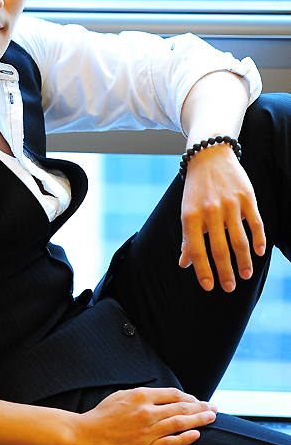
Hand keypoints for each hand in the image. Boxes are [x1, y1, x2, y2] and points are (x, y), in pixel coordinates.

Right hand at [69, 386, 215, 444]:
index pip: (173, 394)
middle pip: (181, 407)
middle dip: (200, 407)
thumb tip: (156, 396)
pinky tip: (196, 435)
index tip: (197, 401)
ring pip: (180, 423)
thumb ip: (139, 395)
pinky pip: (171, 443)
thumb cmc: (99, 417)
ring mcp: (147, 431)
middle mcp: (147, 411)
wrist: (82, 437)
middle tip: (213, 408)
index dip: (189, 397)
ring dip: (199, 420)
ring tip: (212, 418)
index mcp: (140, 396)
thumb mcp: (119, 396)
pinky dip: (186, 438)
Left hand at [179, 143, 265, 291]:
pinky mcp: (246, 197)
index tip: (209, 287)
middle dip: (225, 272)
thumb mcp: (186, 212)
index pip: (196, 250)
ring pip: (239, 239)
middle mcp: (209, 211)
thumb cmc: (195, 190)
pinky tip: (260, 252)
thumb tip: (184, 264)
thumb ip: (186, 239)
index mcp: (190, 216)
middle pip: (219, 249)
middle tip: (229, 288)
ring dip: (243, 261)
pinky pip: (255, 222)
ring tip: (246, 275)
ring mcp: (229, 204)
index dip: (203, 271)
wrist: (209, 156)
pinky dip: (259, 239)